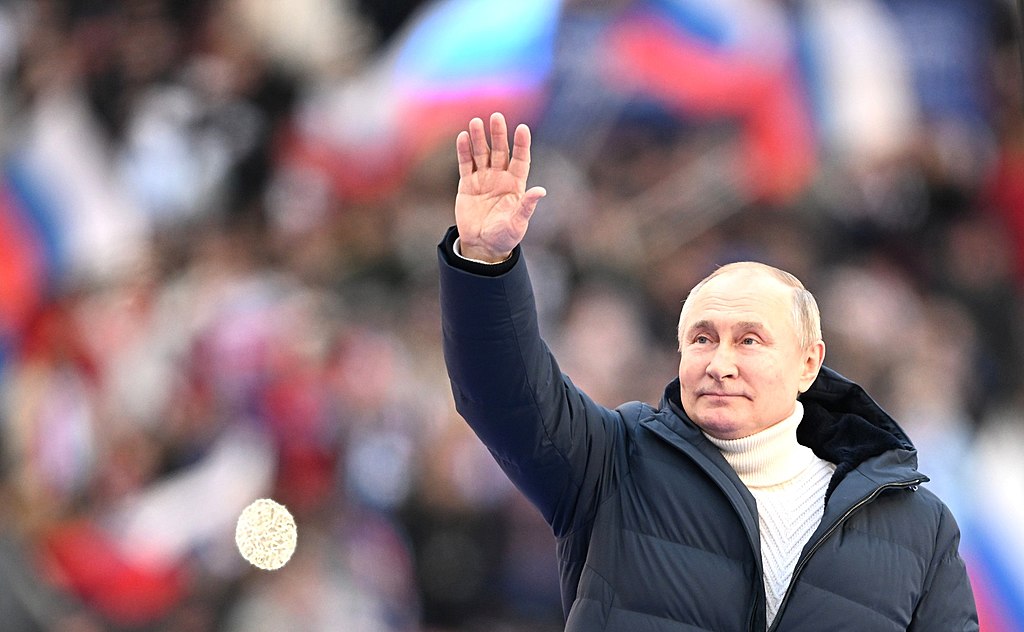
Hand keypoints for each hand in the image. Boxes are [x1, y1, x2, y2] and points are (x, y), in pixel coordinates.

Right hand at [455, 112, 546, 262]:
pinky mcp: (468, 185)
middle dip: (498, 134)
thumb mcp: (518, 223)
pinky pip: (466, 164)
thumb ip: (527, 206)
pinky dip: (464, 151)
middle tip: (496, 117)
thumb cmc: (505, 236)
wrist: (483, 246)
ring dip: (479, 138)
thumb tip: (540, 191)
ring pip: (482, 154)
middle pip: (500, 151)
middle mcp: (501, 177)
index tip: (522, 128)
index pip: (521, 159)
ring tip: (476, 122)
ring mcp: (483, 179)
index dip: (522, 144)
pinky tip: (463, 137)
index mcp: (516, 184)